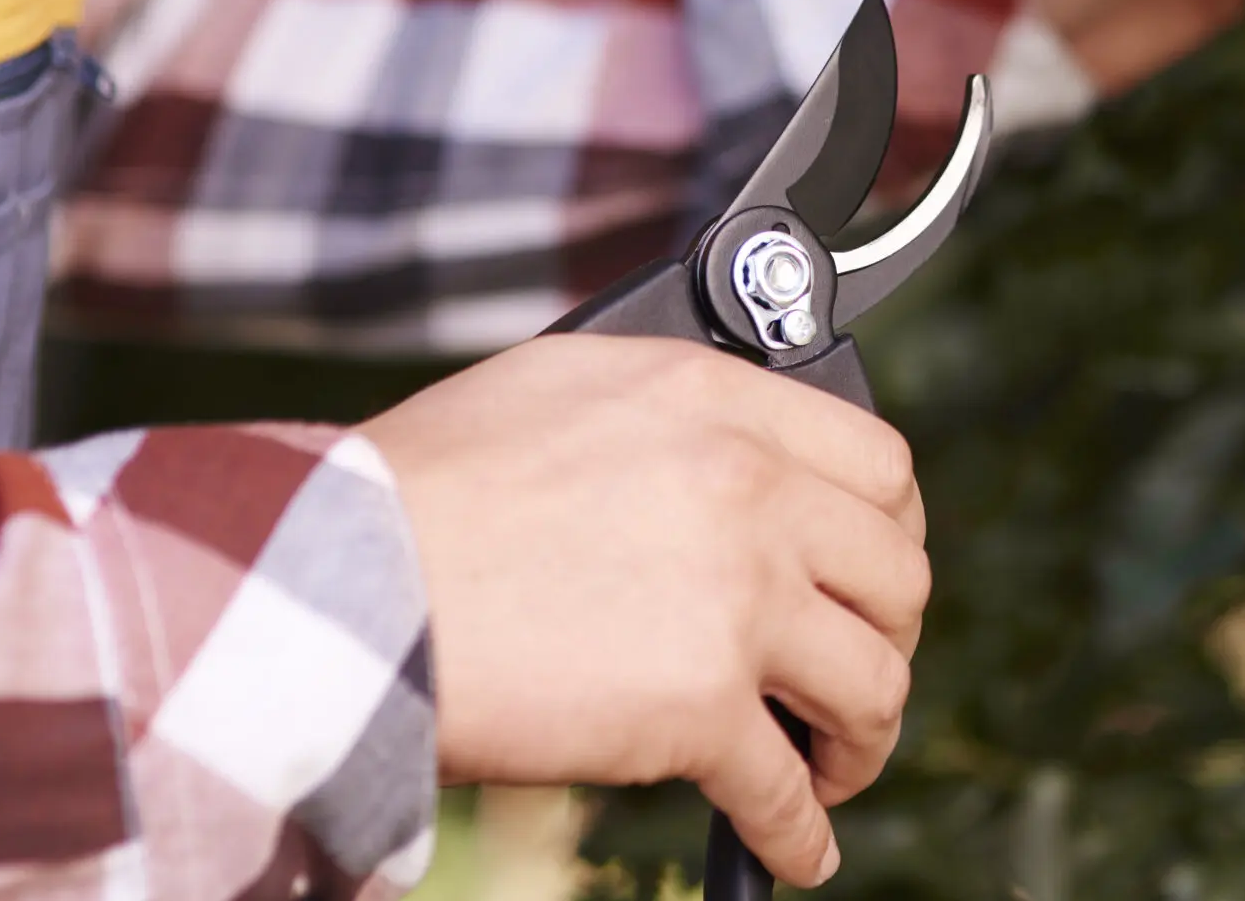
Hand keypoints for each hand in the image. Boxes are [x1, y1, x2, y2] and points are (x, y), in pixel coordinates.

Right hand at [358, 334, 930, 887]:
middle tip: (855, 670)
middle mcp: (747, 486)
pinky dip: (799, 836)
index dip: (893, 531)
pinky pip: (785, 792)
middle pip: (897, 576)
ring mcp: (735, 597)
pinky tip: (793, 853)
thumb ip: (664, 418)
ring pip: (871, 684)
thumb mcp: (561, 391)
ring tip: (830, 764)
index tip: (876, 571)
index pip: (878, 462)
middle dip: (889, 636)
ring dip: (860, 739)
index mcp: (714, 398)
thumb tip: (712, 462)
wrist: (347, 574)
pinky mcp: (701, 706)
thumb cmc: (416, 486)